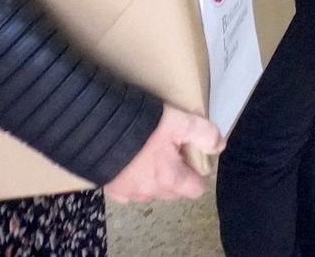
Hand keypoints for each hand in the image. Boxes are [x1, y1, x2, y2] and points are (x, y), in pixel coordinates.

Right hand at [105, 104, 222, 203]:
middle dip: (179, 177)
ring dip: (155, 180)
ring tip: (152, 156)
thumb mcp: (179, 122)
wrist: (96, 129)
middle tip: (175, 153)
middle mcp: (149, 191)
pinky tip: (132, 164)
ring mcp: (128, 192)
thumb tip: (219, 146)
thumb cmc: (141, 125)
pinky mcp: (110, 188)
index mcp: (169, 178)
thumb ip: (204, 134)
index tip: (197, 161)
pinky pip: (128, 191)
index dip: (201, 175)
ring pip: (151, 192)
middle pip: (174, 192)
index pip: (195, 190)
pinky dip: (133, 181)